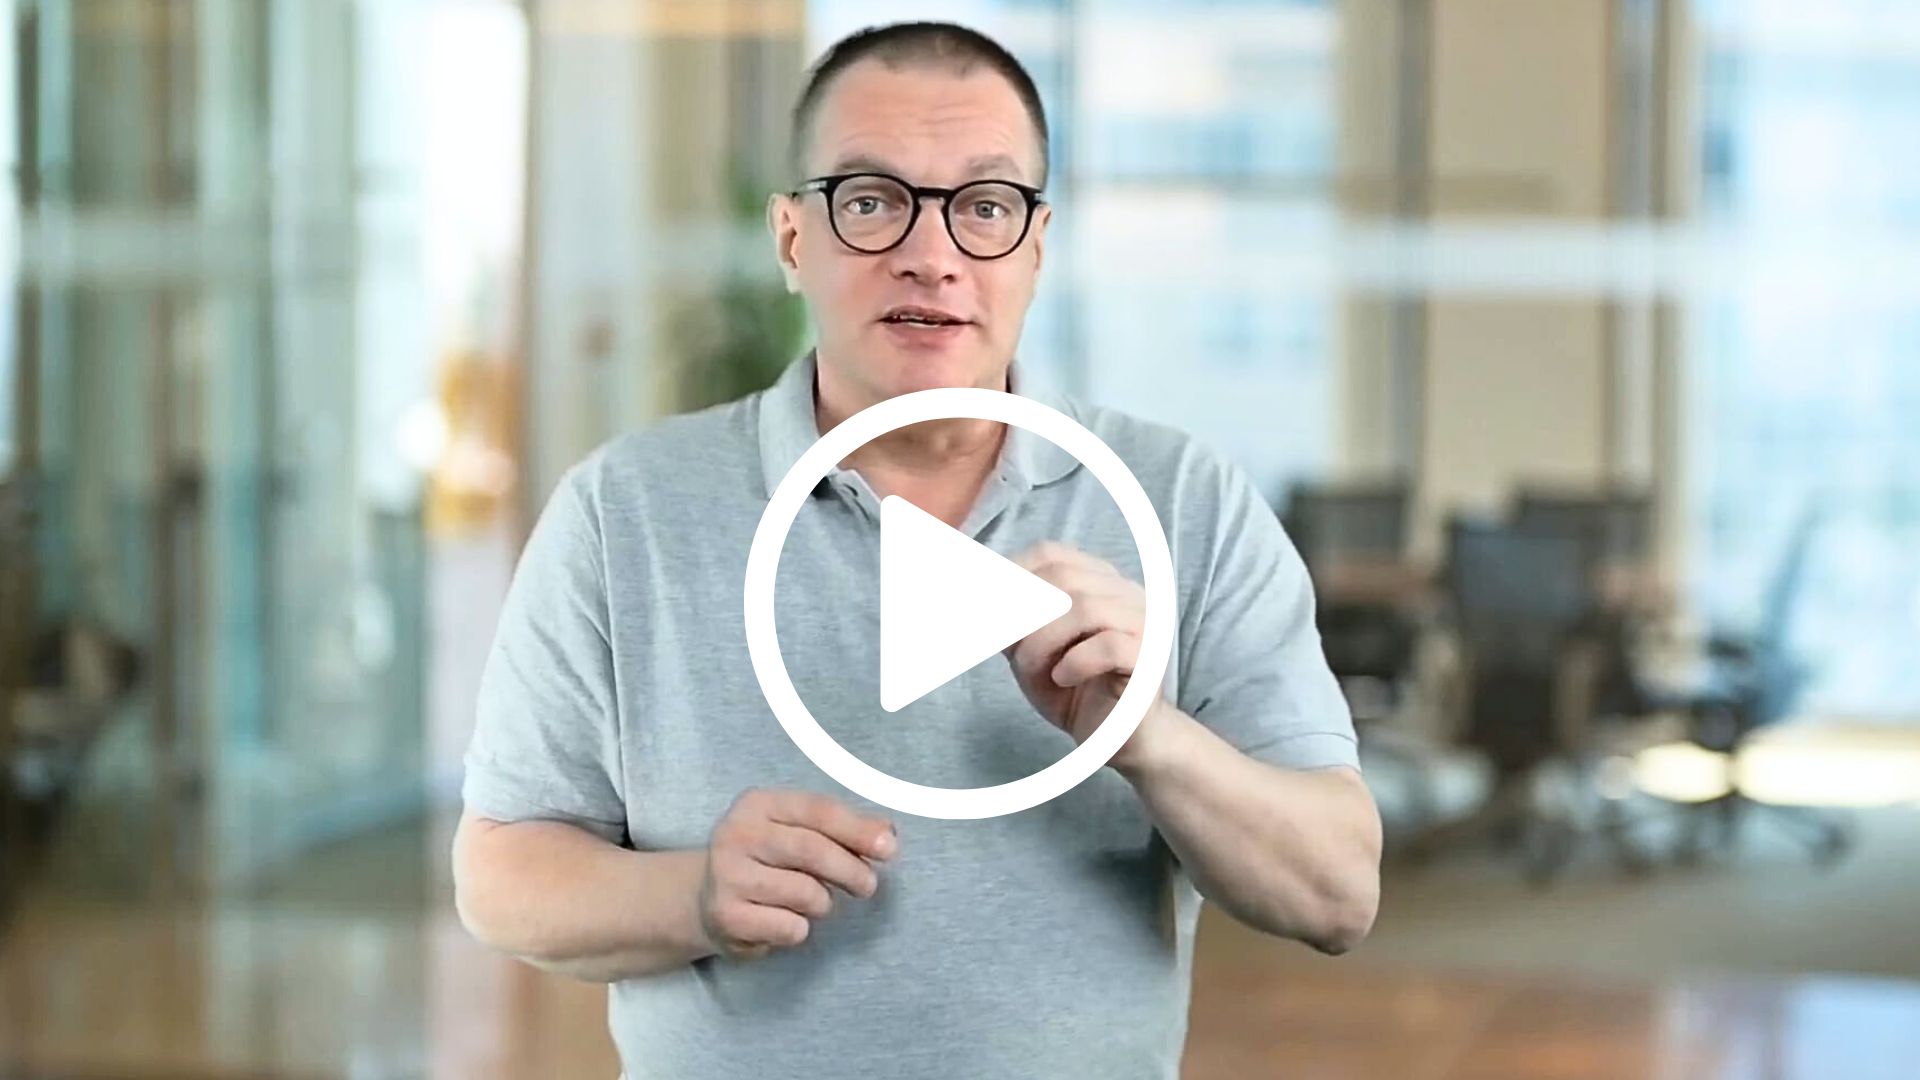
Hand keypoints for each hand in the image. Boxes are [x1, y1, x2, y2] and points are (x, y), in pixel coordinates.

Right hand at [698, 789, 895, 959]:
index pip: (817, 810)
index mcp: (758, 804)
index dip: (857, 829)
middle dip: (851, 871)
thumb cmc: (766, 861)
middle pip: (812, 850)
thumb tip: (887, 833)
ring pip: (805, 893)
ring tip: (813, 902)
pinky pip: (789, 927)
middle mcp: (737, 834)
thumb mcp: (798, 832)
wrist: (706, 900)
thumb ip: (841, 829)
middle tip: (867, 886)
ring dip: (823, 903)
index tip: (889, 848)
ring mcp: (727, 876)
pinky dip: (800, 929)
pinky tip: (784, 921)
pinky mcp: (727, 916)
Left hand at [1006, 542, 1166, 766]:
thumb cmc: (1074, 690)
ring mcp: (1144, 622)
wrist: (1117, 739)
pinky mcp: (1150, 658)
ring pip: (1083, 607)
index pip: (1050, 554)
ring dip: (1042, 642)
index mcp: (1097, 581)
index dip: (1009, 575)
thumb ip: (1013, 620)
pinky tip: (1065, 678)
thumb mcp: (1031, 649)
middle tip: (1006, 647)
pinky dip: (1075, 663)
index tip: (984, 608)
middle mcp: (1125, 592)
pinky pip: (1107, 646)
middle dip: (1022, 613)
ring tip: (1033, 670)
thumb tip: (981, 594)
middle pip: (1062, 576)